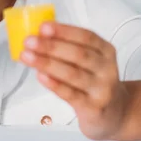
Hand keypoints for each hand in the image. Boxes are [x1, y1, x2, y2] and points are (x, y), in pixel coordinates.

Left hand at [20, 22, 130, 140]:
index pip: (86, 36)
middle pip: (78, 54)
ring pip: (73, 74)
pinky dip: (54, 84)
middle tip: (29, 41)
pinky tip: (40, 75)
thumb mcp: (90, 61)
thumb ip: (70, 48)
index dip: (64, 31)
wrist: (114, 113)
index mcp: (106, 51)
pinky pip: (71, 94)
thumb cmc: (94, 81)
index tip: (43, 27)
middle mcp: (107, 69)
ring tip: (27, 56)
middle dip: (51, 46)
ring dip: (47, 63)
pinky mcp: (93, 108)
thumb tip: (39, 36)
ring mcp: (102, 89)